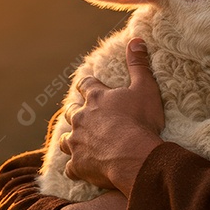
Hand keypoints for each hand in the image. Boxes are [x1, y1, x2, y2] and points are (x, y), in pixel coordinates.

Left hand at [62, 38, 164, 194]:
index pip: (86, 84)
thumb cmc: (140, 121)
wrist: (132, 155)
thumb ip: (139, 64)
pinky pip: (70, 167)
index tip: (85, 82)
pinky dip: (75, 167)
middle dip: (75, 112)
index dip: (86, 83)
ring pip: (65, 139)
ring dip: (70, 140)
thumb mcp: (145, 88)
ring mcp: (77, 142)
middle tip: (81, 114)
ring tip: (74, 142)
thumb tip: (136, 39)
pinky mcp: (78, 165)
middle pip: (71, 111)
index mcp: (96, 98)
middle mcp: (81, 118)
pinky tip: (80, 170)